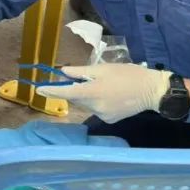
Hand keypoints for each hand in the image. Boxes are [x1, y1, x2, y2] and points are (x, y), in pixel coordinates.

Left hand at [49, 63, 170, 123]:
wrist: (151, 90)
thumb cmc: (128, 74)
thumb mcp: (103, 68)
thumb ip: (81, 72)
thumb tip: (63, 73)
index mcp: (92, 92)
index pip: (66, 92)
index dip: (51, 91)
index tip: (39, 90)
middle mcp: (95, 107)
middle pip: (76, 99)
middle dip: (75, 90)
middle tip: (83, 79)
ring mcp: (102, 116)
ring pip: (86, 105)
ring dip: (87, 96)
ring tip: (103, 86)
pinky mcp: (109, 120)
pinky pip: (96, 110)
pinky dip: (97, 103)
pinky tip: (110, 96)